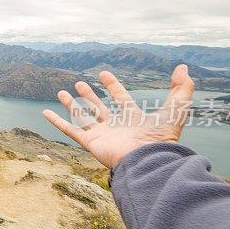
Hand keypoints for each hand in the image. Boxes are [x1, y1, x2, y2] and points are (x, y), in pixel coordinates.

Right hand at [42, 64, 194, 167]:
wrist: (148, 161)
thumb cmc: (162, 138)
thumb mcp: (177, 108)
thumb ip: (182, 88)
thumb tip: (184, 67)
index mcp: (132, 118)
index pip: (120, 98)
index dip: (113, 85)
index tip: (104, 73)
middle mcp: (115, 126)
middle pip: (98, 108)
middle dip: (89, 95)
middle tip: (80, 83)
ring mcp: (101, 134)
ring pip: (82, 117)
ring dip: (71, 104)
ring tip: (61, 92)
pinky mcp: (90, 143)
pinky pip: (70, 130)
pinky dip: (57, 121)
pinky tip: (46, 112)